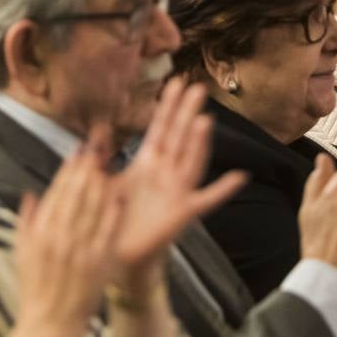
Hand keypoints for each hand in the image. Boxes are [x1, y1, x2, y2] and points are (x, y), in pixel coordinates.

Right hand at [13, 149, 122, 336]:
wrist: (49, 322)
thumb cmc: (35, 287)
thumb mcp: (22, 253)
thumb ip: (26, 221)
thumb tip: (31, 194)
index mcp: (40, 232)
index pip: (56, 193)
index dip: (69, 169)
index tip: (78, 150)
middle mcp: (58, 237)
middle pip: (75, 194)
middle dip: (87, 166)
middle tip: (98, 143)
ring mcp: (78, 249)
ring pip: (91, 207)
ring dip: (101, 181)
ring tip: (110, 158)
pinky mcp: (97, 263)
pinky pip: (106, 231)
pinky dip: (113, 211)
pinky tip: (120, 193)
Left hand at [113, 78, 247, 292]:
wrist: (117, 254)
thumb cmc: (112, 217)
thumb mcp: (103, 183)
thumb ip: (101, 157)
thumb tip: (97, 129)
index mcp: (147, 163)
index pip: (159, 128)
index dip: (167, 106)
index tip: (175, 82)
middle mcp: (166, 172)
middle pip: (179, 136)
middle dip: (186, 112)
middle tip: (197, 87)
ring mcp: (177, 191)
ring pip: (191, 160)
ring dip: (199, 141)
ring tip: (205, 120)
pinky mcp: (183, 212)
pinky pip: (206, 200)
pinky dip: (223, 189)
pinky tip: (239, 177)